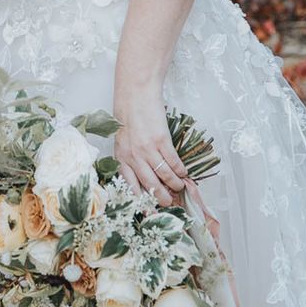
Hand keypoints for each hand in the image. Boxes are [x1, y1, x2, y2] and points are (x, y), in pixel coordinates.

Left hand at [113, 89, 186, 206]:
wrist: (135, 93)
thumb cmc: (128, 116)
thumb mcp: (122, 139)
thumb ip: (131, 157)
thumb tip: (147, 176)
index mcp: (121, 158)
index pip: (130, 187)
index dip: (142, 202)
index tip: (149, 212)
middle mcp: (133, 157)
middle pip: (150, 187)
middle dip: (162, 199)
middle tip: (170, 202)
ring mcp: (147, 150)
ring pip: (164, 177)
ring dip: (175, 185)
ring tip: (180, 186)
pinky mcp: (161, 141)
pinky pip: (174, 163)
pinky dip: (180, 171)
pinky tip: (184, 172)